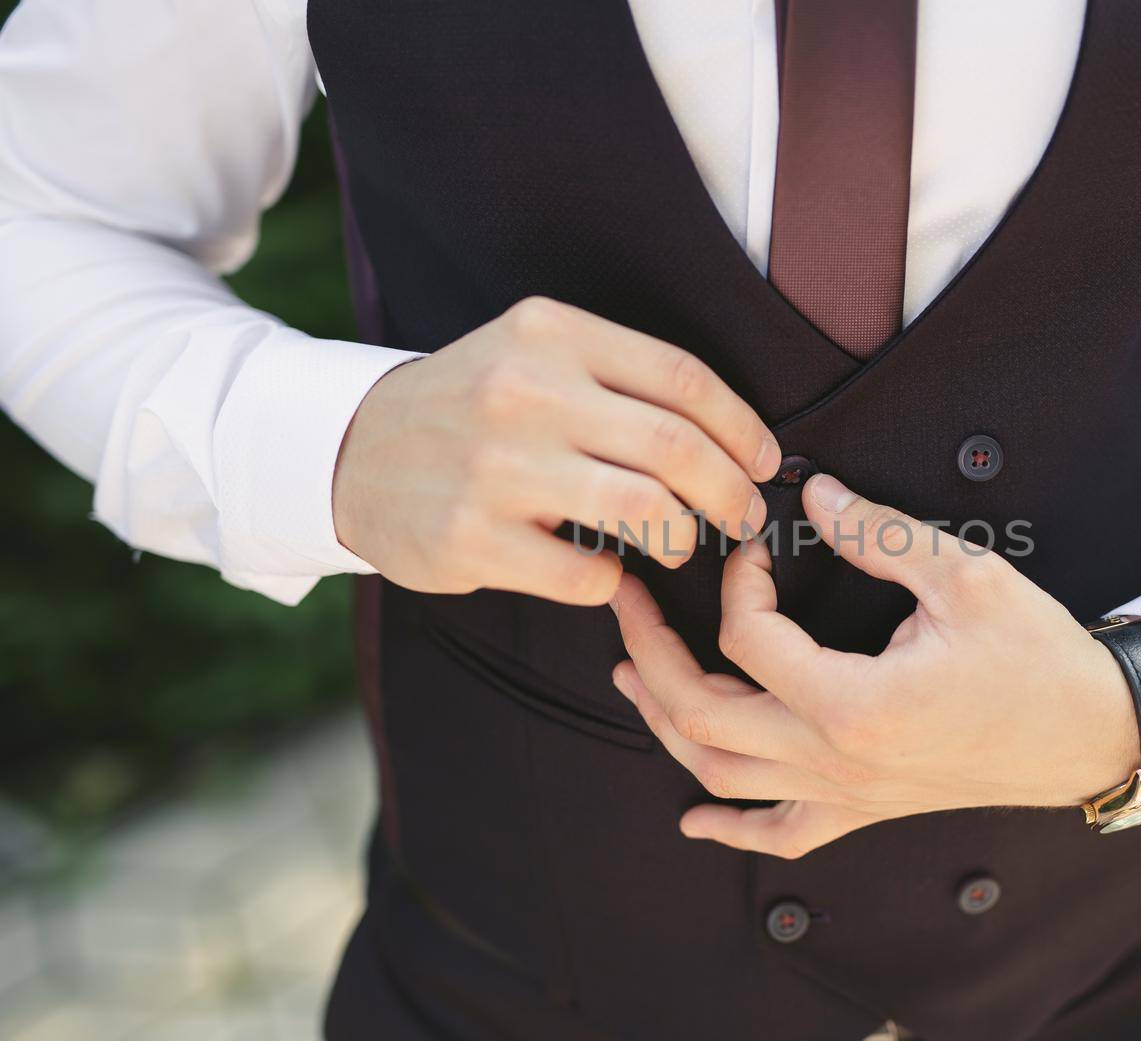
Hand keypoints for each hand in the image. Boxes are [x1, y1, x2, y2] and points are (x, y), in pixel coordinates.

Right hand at [333, 297, 780, 604]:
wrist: (351, 450)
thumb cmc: (473, 407)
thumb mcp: (535, 356)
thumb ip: (621, 380)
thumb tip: (735, 438)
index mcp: (551, 334)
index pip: (683, 379)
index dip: (742, 429)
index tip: (763, 462)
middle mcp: (523, 391)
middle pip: (676, 448)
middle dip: (730, 492)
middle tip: (744, 517)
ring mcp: (495, 468)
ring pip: (644, 509)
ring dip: (682, 537)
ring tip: (679, 543)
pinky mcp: (472, 539)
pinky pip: (587, 574)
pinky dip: (613, 579)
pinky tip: (603, 569)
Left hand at [609, 473, 1140, 857]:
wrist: (1090, 733)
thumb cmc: (1037, 657)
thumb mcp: (965, 577)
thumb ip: (880, 535)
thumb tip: (815, 496)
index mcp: (853, 703)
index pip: (748, 640)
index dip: (735, 580)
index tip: (753, 540)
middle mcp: (835, 761)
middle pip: (701, 715)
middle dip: (647, 653)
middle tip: (627, 599)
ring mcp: (844, 794)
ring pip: (720, 776)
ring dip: (664, 723)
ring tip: (629, 676)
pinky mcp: (863, 810)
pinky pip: (779, 837)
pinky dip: (727, 829)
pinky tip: (692, 818)